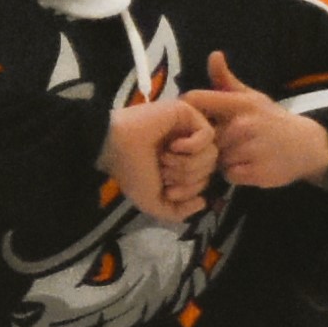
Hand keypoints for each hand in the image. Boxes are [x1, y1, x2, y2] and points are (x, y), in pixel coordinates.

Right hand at [107, 93, 218, 221]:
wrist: (115, 145)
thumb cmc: (131, 172)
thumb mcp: (153, 202)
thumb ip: (178, 212)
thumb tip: (203, 202)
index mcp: (181, 165)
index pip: (205, 181)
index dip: (189, 191)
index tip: (168, 190)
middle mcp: (187, 147)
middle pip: (211, 168)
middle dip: (187, 177)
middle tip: (163, 172)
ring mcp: (188, 129)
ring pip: (212, 153)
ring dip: (187, 162)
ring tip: (164, 158)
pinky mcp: (188, 113)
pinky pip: (208, 135)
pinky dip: (192, 146)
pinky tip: (173, 145)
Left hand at [186, 60, 327, 188]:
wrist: (308, 145)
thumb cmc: (272, 120)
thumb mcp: (252, 97)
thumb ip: (226, 80)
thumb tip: (214, 54)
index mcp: (239, 103)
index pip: (196, 100)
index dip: (186, 110)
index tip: (189, 119)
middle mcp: (243, 125)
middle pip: (203, 137)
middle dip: (209, 142)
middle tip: (226, 141)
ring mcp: (250, 150)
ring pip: (215, 159)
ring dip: (222, 160)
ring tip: (239, 153)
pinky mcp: (255, 173)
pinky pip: (228, 175)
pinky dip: (234, 173)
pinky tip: (247, 166)